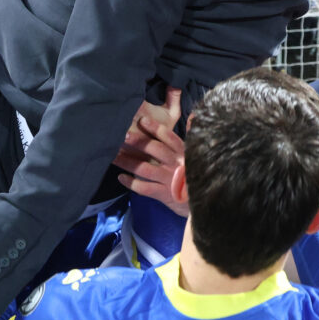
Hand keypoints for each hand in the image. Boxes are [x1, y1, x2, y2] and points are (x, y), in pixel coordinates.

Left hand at [115, 88, 185, 215]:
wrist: (203, 203)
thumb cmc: (195, 176)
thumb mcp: (197, 156)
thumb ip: (192, 137)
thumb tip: (193, 116)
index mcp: (184, 153)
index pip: (169, 137)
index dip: (156, 128)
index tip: (142, 120)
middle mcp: (176, 164)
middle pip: (156, 150)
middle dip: (138, 142)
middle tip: (123, 135)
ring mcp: (169, 180)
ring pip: (145, 169)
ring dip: (128, 162)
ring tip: (114, 156)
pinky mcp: (164, 194)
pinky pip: (144, 188)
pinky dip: (131, 183)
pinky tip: (121, 177)